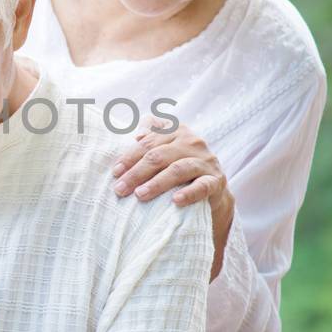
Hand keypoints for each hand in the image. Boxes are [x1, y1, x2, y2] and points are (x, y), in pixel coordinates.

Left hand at [112, 117, 233, 278]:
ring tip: (140, 195)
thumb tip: (137, 135)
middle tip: (120, 189)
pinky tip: (175, 201)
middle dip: (137, 173)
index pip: (149, 142)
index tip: (115, 172)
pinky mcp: (216, 181)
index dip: (130, 157)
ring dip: (157, 183)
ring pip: (178, 169)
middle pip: (159, 155)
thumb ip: (151, 136)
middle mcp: (193, 142)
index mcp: (177, 131)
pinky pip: (202, 186)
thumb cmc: (179, 167)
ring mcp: (205, 161)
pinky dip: (189, 193)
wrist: (211, 189)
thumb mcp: (165, 149)